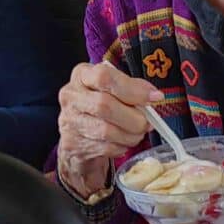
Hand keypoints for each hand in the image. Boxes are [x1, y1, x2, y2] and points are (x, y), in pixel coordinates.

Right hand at [57, 62, 161, 198]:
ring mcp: (69, 121)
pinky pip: (105, 148)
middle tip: (147, 123)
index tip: (153, 97)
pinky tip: (122, 141)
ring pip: (106, 131)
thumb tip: (153, 96)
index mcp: (82, 75)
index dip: (132, 89)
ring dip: (130, 135)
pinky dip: (121, 147)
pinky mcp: (72, 144)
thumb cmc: (101, 105)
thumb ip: (132, 88)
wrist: (79, 133)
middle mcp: (71, 96)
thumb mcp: (114, 88)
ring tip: (137, 133)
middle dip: (134, 117)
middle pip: (104, 105)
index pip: (104, 77)